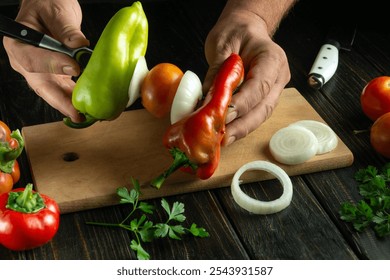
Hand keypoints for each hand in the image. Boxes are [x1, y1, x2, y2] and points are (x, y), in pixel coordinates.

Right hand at [2, 0, 88, 121]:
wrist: (48, 5)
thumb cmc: (47, 4)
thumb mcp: (57, 12)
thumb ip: (67, 29)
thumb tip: (78, 45)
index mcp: (19, 43)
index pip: (33, 60)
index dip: (52, 66)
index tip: (74, 68)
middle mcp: (25, 60)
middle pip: (41, 84)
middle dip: (60, 101)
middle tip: (77, 112)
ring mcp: (38, 69)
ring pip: (51, 91)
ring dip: (68, 104)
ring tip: (84, 114)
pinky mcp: (52, 73)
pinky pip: (61, 88)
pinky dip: (73, 98)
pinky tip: (85, 105)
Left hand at [203, 8, 290, 145]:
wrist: (246, 29)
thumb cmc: (237, 32)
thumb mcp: (223, 44)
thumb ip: (217, 72)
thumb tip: (205, 101)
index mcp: (272, 59)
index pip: (259, 87)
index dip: (242, 104)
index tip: (224, 115)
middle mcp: (277, 77)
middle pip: (263, 108)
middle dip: (241, 125)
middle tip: (221, 137)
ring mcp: (273, 90)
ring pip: (259, 116)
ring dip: (239, 130)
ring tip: (221, 140)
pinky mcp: (263, 99)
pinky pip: (253, 115)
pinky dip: (238, 125)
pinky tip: (224, 133)